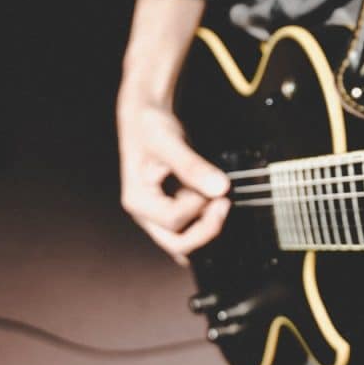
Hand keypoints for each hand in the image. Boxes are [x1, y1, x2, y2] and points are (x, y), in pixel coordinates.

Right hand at [118, 97, 229, 265]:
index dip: (198, 205)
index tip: (212, 183)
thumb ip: (192, 166)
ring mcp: (160, 217)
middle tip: (225, 203)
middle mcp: (147, 215)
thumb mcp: (169, 141)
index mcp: (138, 200)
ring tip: (222, 201)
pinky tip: (218, 206)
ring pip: (188, 243)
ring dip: (209, 227)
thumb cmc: (151, 127)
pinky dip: (208, 225)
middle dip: (207, 228)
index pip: (173, 220)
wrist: (147, 119)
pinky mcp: (174, 214)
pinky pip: (193, 233)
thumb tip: (220, 188)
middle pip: (178, 245)